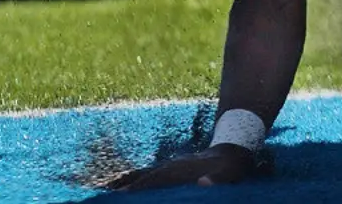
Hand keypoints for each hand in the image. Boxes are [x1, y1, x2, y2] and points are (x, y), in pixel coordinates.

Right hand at [99, 144, 257, 190]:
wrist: (234, 144)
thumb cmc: (232, 165)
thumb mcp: (230, 173)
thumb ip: (217, 179)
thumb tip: (203, 184)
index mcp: (180, 171)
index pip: (153, 181)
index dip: (138, 189)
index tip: (121, 196)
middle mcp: (170, 167)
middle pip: (142, 179)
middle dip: (125, 189)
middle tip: (107, 197)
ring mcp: (170, 167)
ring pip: (143, 176)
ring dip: (127, 184)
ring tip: (110, 193)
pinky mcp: (173, 170)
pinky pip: (150, 176)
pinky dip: (136, 181)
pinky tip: (129, 187)